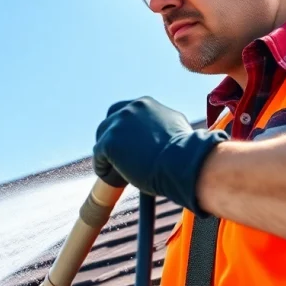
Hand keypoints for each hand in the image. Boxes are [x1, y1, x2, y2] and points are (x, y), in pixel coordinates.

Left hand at [93, 97, 227, 214]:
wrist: (183, 162)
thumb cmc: (186, 152)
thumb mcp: (176, 127)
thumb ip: (162, 125)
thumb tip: (161, 137)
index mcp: (145, 104)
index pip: (124, 113)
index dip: (124, 131)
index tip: (127, 145)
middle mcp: (129, 109)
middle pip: (108, 123)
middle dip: (111, 140)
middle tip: (117, 159)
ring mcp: (117, 125)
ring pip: (102, 141)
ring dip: (108, 157)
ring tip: (120, 173)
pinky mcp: (109, 143)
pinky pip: (99, 159)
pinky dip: (105, 171)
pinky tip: (118, 180)